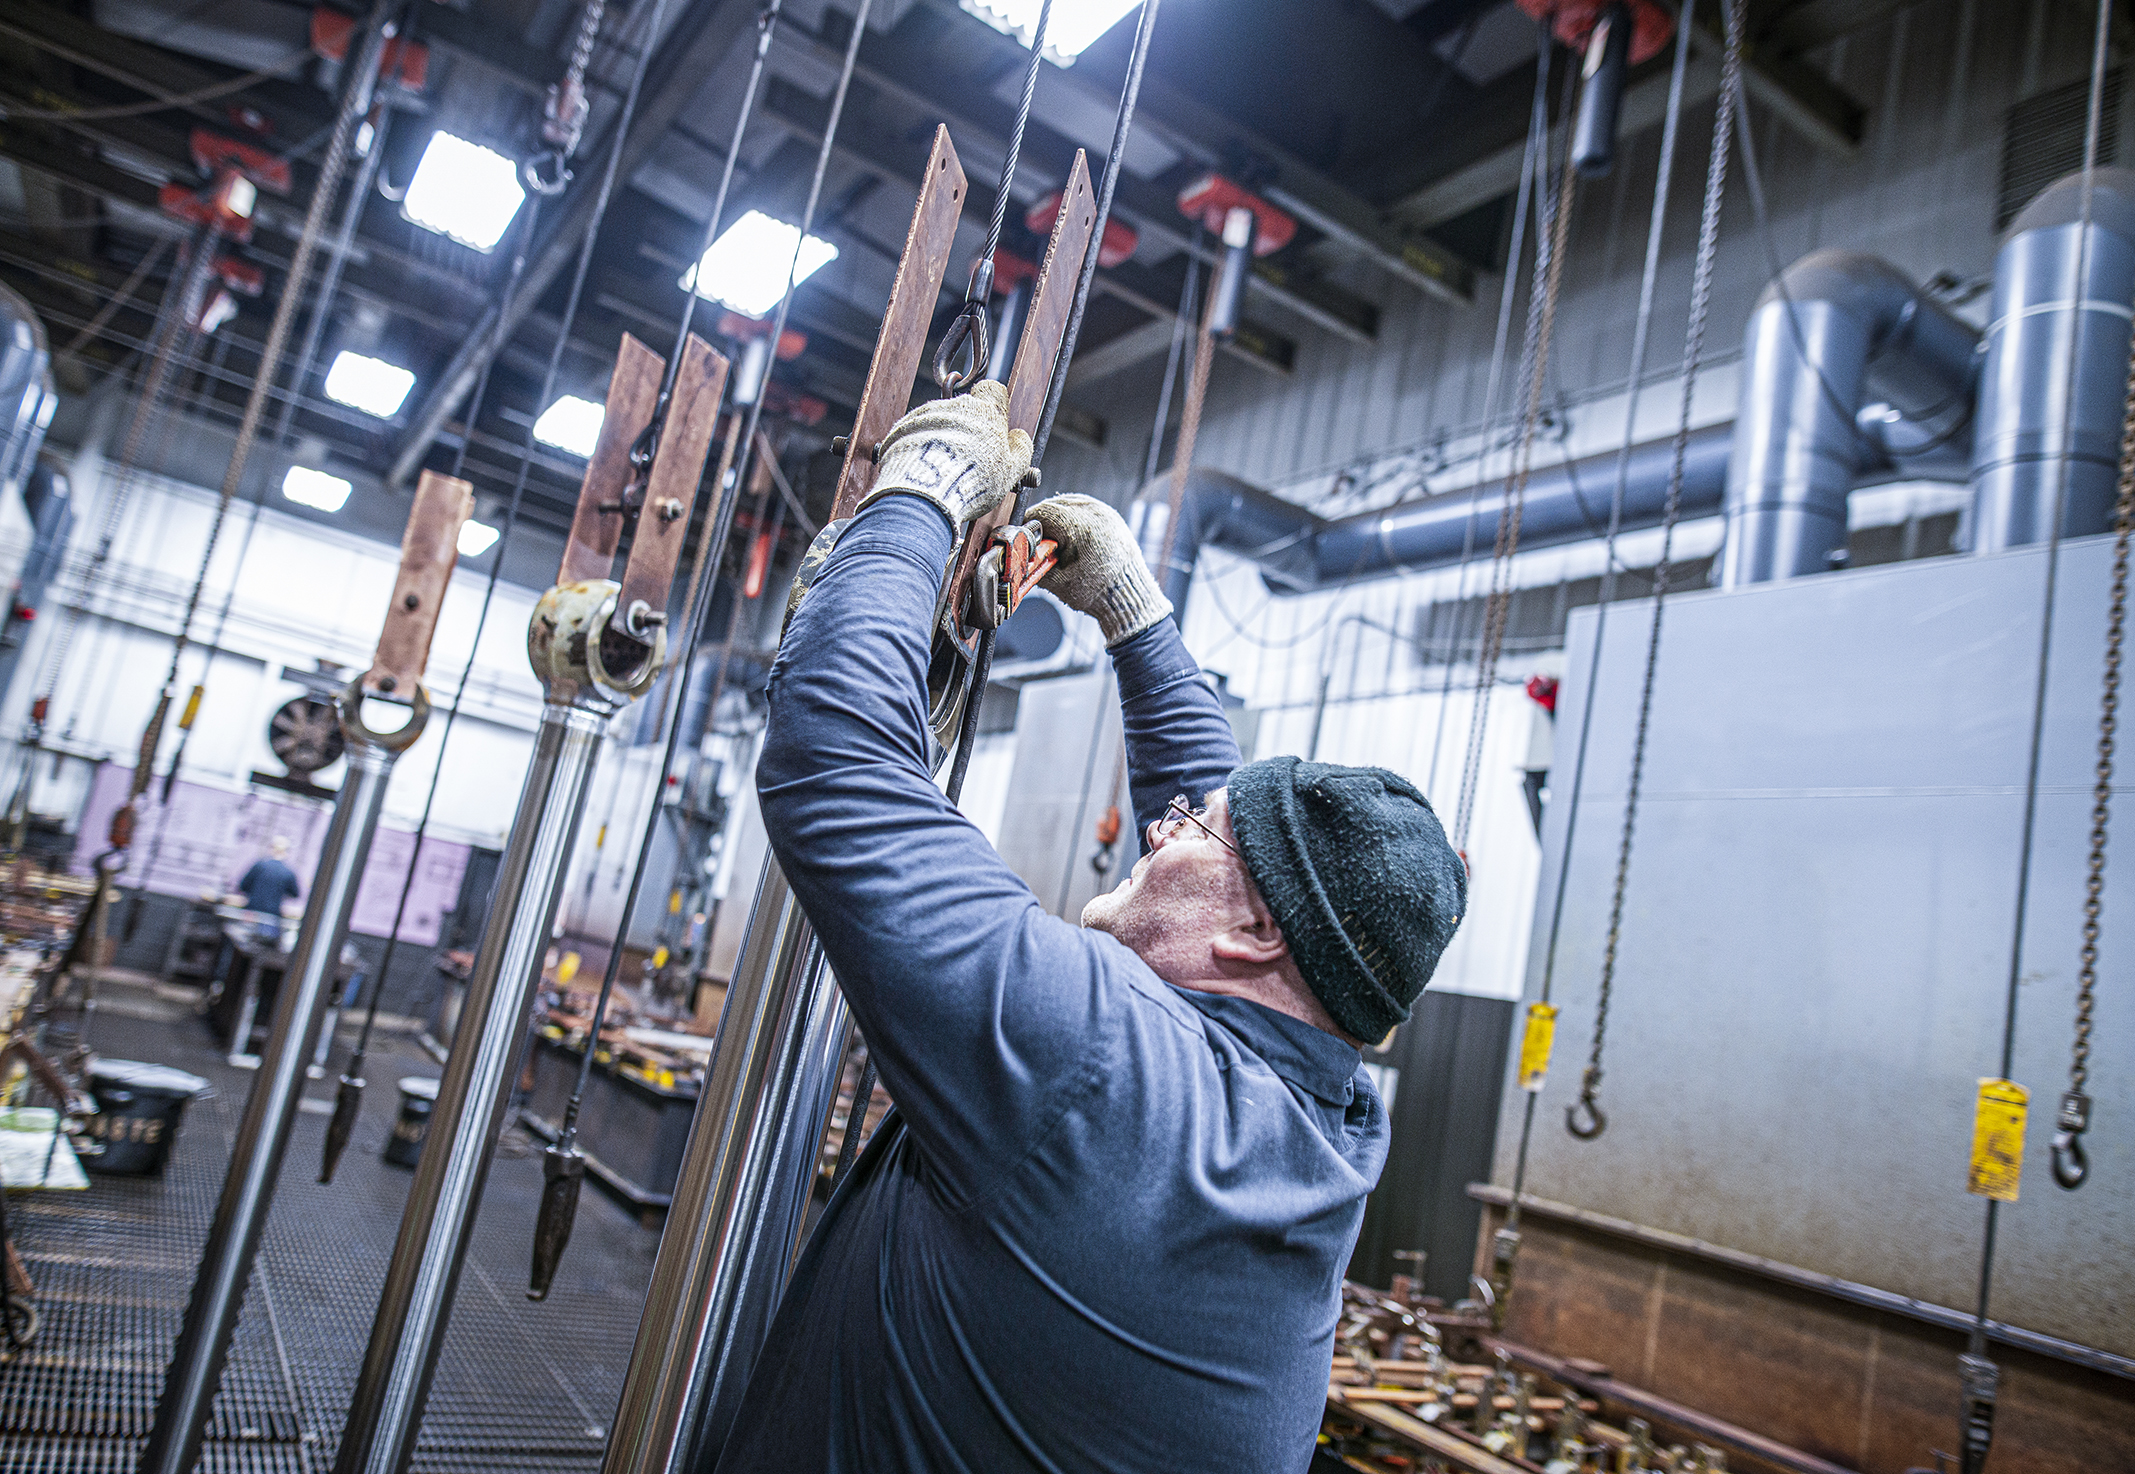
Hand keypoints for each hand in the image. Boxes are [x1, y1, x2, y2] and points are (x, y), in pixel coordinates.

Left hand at [860, 380, 1032, 528]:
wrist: (926, 491)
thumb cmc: (971, 481)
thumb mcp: (1012, 471)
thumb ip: (1021, 450)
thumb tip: (1020, 438)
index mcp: (986, 411)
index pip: (993, 390)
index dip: (994, 406)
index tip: (994, 426)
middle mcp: (955, 406)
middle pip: (964, 410)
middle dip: (967, 429)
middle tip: (969, 459)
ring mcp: (926, 415)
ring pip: (939, 422)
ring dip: (943, 439)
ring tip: (944, 470)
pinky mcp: (903, 428)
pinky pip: (916, 434)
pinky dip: (921, 447)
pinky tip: (926, 470)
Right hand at [1026, 493, 1172, 647]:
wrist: (1127, 593)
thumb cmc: (1097, 592)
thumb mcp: (1058, 583)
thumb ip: (1034, 566)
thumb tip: (1016, 557)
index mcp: (1082, 527)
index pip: (1043, 512)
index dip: (1028, 525)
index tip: (1024, 537)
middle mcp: (1095, 513)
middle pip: (1054, 505)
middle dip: (1042, 522)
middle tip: (1039, 543)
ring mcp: (1104, 511)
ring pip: (1067, 502)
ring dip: (1055, 517)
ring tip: (1056, 541)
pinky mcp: (1109, 514)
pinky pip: (1081, 507)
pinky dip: (1070, 517)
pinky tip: (1069, 536)